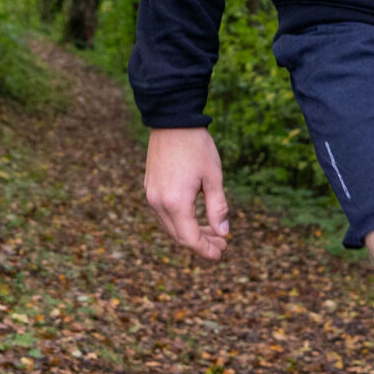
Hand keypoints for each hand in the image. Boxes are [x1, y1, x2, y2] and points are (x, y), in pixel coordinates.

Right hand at [144, 127, 230, 259]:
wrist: (172, 120)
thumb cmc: (196, 147)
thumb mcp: (213, 177)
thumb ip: (217, 208)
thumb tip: (224, 233)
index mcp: (175, 202)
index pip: (190, 239)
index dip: (206, 250)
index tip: (222, 253)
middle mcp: (159, 203)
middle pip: (179, 236)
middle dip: (201, 244)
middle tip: (222, 244)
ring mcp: (151, 195)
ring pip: (170, 226)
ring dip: (191, 232)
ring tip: (213, 231)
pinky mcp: (150, 188)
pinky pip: (164, 214)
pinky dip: (181, 220)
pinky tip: (196, 216)